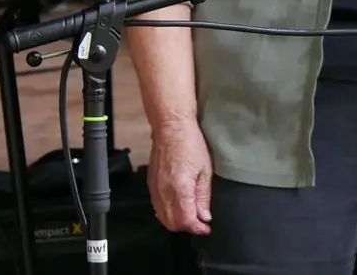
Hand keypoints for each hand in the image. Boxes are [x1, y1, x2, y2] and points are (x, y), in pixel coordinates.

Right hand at [148, 119, 212, 234]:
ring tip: (192, 213)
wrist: (171, 127)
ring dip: (177, 220)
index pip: (185, 221)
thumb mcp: (205, 170)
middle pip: (172, 223)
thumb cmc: (190, 143)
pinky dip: (167, 211)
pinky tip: (179, 204)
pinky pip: (157, 206)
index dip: (197, 228)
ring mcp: (154, 188)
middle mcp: (163, 191)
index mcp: (179, 188)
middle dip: (188, 226)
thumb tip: (204, 216)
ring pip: (163, 217)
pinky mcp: (150, 184)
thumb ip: (203, 196)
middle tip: (200, 221)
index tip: (206, 227)